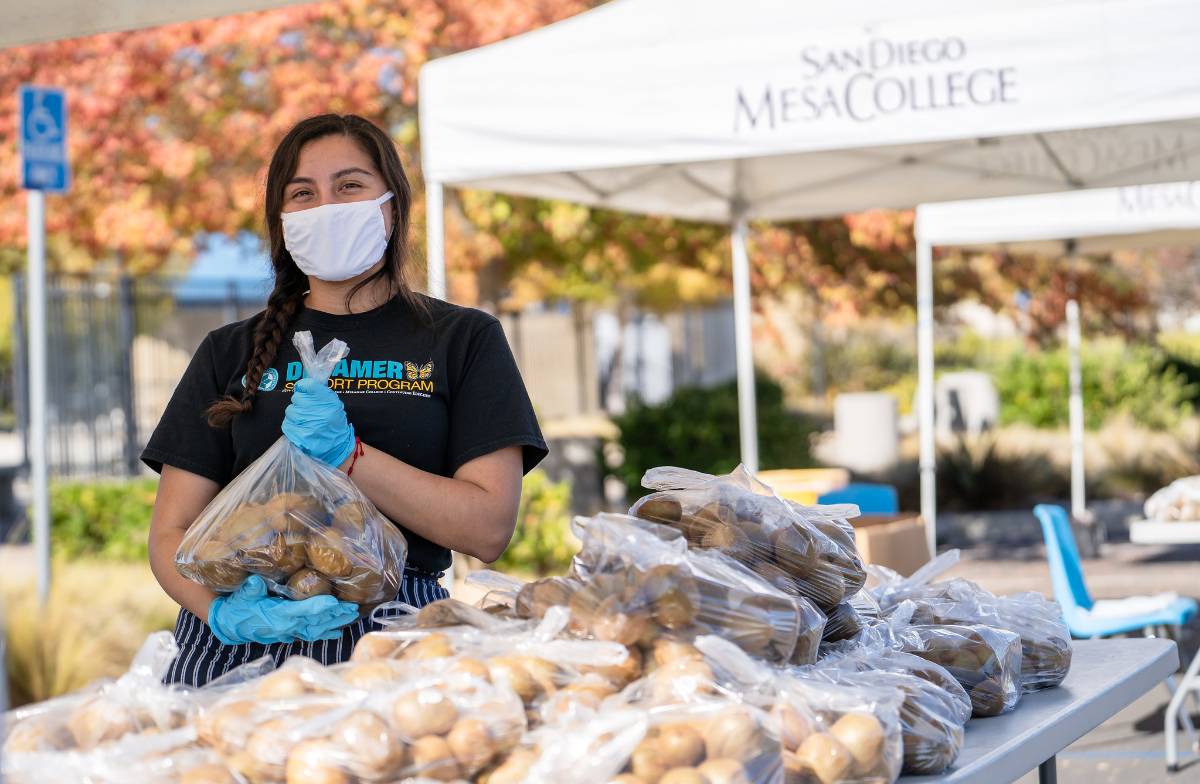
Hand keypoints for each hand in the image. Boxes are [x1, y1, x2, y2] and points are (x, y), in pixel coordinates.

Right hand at [208, 576, 358, 645]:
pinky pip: (310, 635)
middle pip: (316, 621)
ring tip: (351, 617)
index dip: (320, 606)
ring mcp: (288, 632)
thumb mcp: (242, 596)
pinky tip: (337, 632)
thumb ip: (250, 589)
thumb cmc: (237, 608)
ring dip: (334, 624)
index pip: (303, 611)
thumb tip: (255, 582)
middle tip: (353, 608)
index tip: (335, 601)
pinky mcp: (288, 634)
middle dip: (336, 615)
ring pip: (316, 629)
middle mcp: (286, 626)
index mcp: (278, 615)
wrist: (230, 626)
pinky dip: (324, 633)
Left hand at [282, 377, 355, 467]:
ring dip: (296, 414)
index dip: (303, 387)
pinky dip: (292, 425)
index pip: (306, 385)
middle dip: (301, 402)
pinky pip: (287, 424)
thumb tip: (302, 384)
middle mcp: (315, 410)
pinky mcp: (297, 435)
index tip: (306, 392)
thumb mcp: (334, 403)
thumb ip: (320, 392)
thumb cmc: (334, 422)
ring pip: (290, 410)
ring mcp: (305, 423)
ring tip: (305, 420)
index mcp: (327, 400)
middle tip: (308, 410)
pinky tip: (301, 428)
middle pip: (296, 397)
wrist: (337, 446)